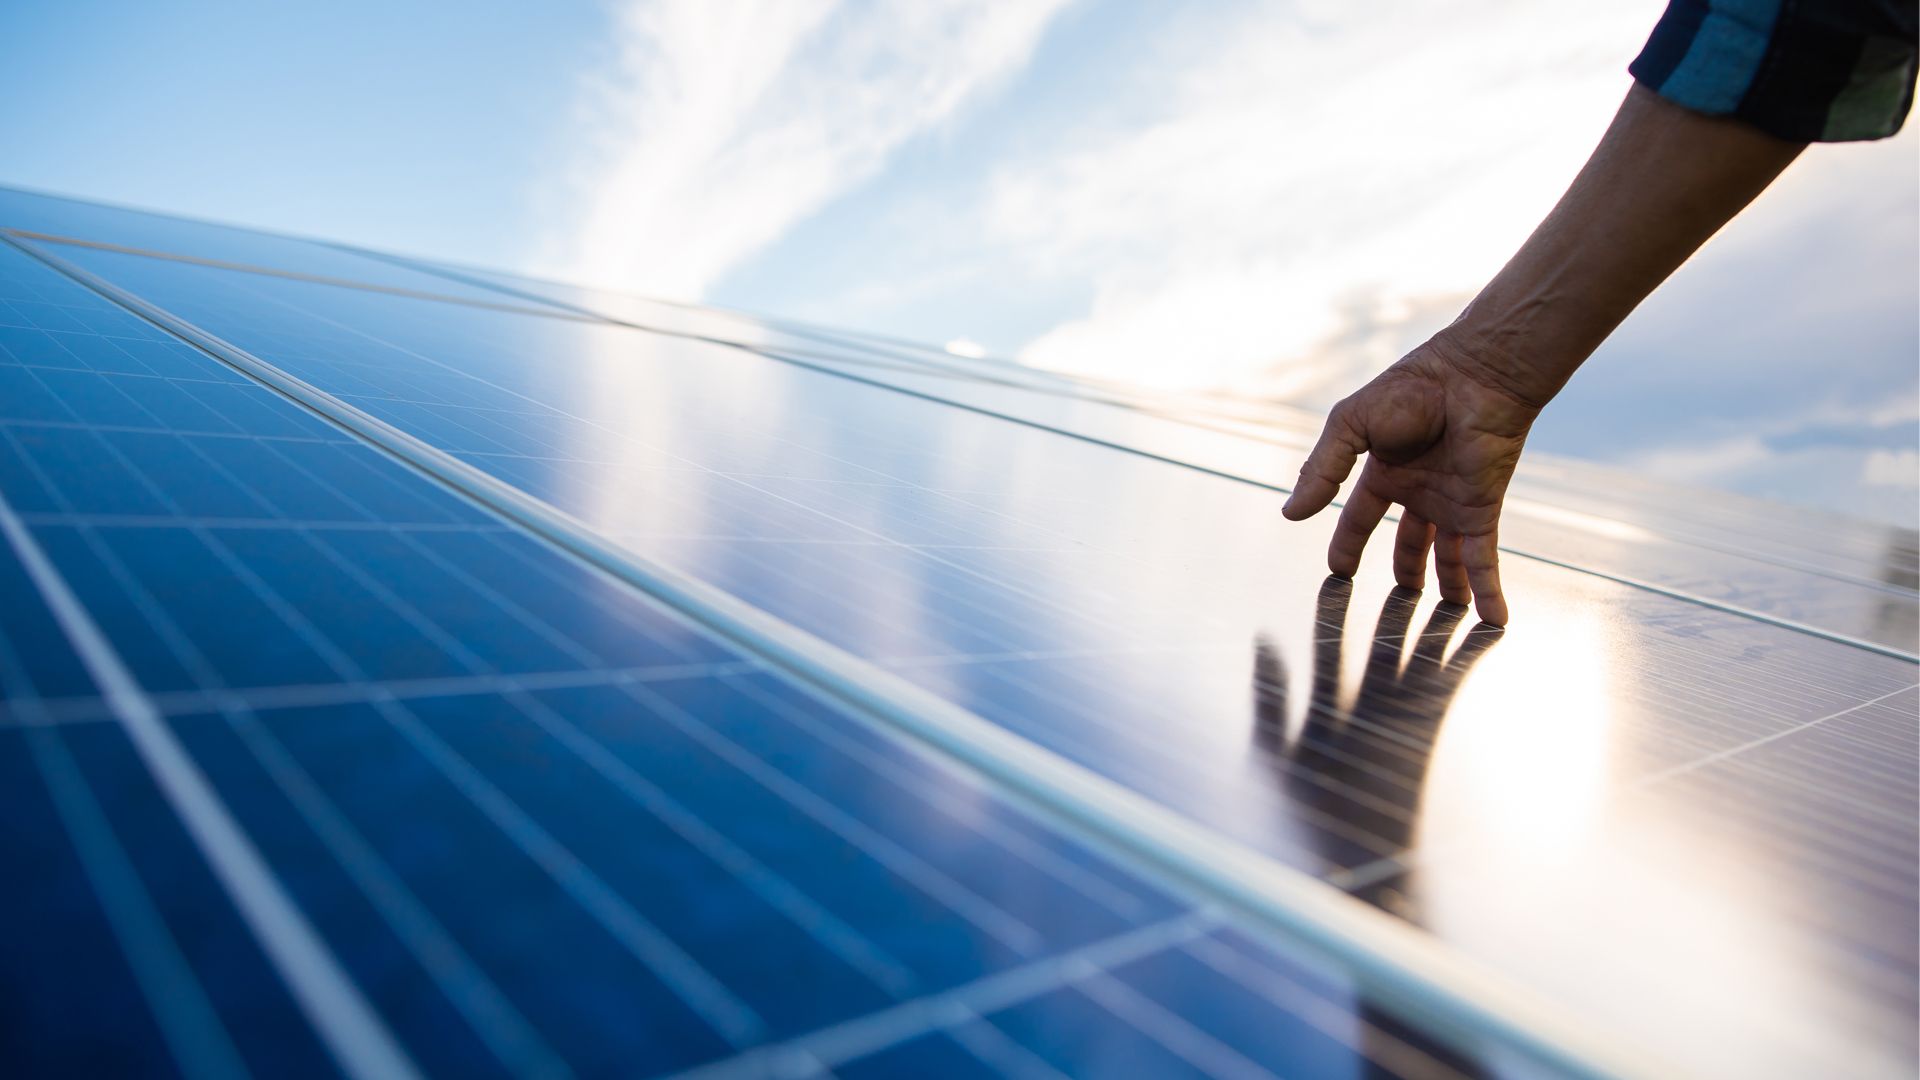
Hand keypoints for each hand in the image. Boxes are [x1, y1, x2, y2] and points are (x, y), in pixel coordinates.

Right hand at [1281, 332, 1540, 625]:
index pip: (1361, 515)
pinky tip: (1494, 619)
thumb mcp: (1351, 426)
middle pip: (1410, 541)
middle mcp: (1421, 489)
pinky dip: (1488, 590)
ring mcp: (1453, 502)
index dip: (1348, 542)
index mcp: (1386, 468)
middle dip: (1406, 571)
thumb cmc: (1412, 389)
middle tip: (1401, 601)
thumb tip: (1290, 513)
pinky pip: (1483, 560)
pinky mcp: (1481, 510)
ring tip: (1448, 616)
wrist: (1474, 377)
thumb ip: (1321, 470)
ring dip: (1450, 586)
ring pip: (1449, 556)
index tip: (1340, 570)